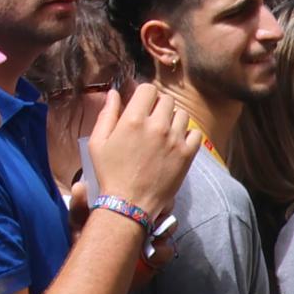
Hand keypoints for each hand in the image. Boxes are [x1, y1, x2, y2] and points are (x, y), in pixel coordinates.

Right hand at [86, 82, 203, 220]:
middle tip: (150, 121)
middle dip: (158, 106)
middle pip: (166, 100)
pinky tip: (176, 143)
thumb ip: (107, 115)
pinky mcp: (187, 153)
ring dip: (173, 119)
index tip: (141, 104)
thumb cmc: (109, 173)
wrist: (128, 204)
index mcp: (133, 120)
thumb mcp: (98, 143)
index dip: (144, 94)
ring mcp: (175, 139)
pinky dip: (187, 134)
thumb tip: (113, 93)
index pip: (149, 89)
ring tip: (163, 133)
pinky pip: (195, 132)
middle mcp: (157, 126)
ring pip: (182, 114)